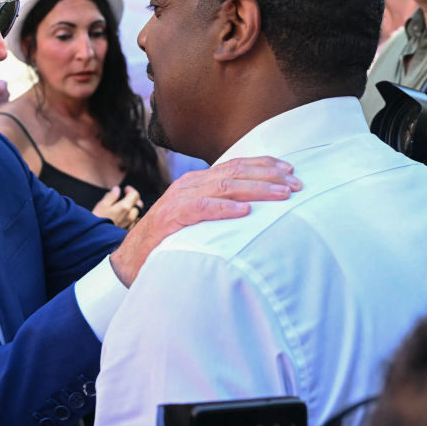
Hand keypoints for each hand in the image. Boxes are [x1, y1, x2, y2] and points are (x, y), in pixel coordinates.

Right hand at [93, 185, 143, 229]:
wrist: (95, 239)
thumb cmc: (97, 221)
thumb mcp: (102, 205)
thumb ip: (111, 196)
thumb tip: (117, 189)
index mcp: (125, 207)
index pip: (135, 195)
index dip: (131, 190)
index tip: (125, 189)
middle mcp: (130, 216)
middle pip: (139, 205)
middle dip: (134, 199)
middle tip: (126, 197)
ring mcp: (130, 225)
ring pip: (137, 215)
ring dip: (133, 210)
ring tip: (124, 208)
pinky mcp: (127, 232)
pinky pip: (134, 223)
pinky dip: (131, 219)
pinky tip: (123, 218)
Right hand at [109, 156, 300, 285]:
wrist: (129, 260)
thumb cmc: (169, 242)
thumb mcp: (198, 219)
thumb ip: (220, 209)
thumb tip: (257, 210)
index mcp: (198, 181)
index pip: (236, 165)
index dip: (264, 165)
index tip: (291, 170)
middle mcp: (190, 184)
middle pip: (235, 171)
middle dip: (269, 176)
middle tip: (296, 184)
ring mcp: (179, 198)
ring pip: (223, 185)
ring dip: (256, 189)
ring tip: (281, 194)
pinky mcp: (170, 217)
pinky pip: (201, 208)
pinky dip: (224, 208)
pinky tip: (245, 210)